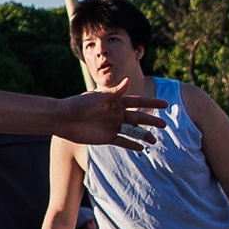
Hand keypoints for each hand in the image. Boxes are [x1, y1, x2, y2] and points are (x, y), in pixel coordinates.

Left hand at [51, 92, 166, 149]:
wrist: (63, 119)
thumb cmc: (78, 105)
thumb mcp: (97, 98)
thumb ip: (114, 93)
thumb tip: (128, 81)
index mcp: (115, 101)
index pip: (138, 102)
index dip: (151, 103)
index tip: (166, 104)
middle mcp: (116, 113)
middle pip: (137, 118)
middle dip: (151, 121)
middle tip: (165, 125)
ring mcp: (112, 126)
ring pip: (132, 131)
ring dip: (143, 135)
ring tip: (155, 140)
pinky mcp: (107, 137)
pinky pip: (122, 141)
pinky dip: (131, 144)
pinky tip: (142, 148)